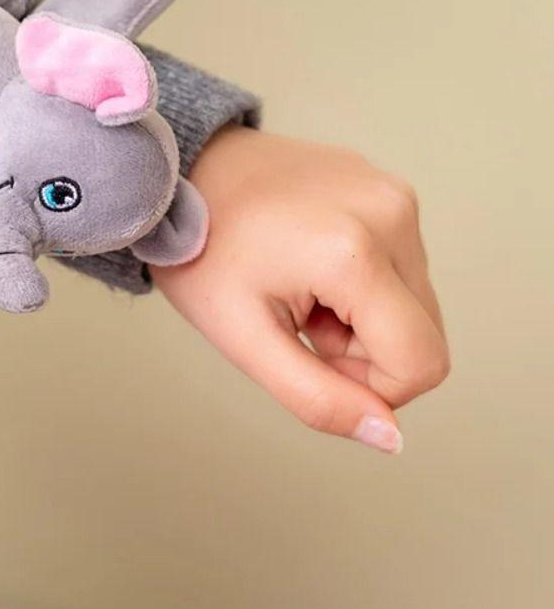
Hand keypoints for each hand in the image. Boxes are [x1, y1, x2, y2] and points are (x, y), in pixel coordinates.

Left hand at [152, 126, 447, 453]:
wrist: (184, 171)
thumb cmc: (200, 249)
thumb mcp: (243, 339)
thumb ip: (317, 399)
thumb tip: (390, 437)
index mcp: (354, 252)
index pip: (421, 364)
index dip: (370, 386)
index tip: (310, 351)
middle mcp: (390, 213)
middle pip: (424, 335)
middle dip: (364, 349)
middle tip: (298, 318)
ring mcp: (393, 193)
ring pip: (416, 304)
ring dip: (364, 315)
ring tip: (299, 285)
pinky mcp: (389, 187)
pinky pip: (403, 264)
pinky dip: (365, 280)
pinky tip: (309, 259)